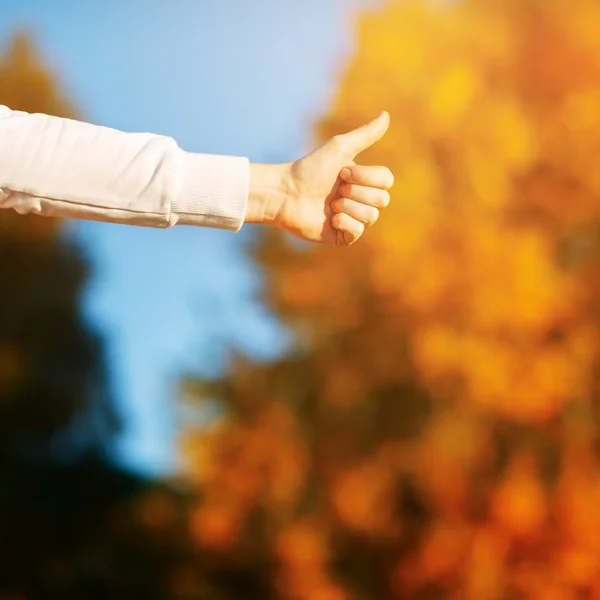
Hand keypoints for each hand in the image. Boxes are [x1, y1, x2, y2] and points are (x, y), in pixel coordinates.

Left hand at [245, 112, 393, 245]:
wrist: (286, 193)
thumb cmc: (309, 169)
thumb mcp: (339, 147)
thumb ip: (365, 135)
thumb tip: (386, 115)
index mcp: (364, 181)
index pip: (387, 181)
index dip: (366, 176)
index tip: (342, 172)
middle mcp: (362, 201)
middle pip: (382, 200)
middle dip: (356, 192)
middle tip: (335, 190)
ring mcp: (353, 220)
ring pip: (371, 216)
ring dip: (347, 207)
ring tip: (330, 205)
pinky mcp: (343, 236)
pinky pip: (358, 232)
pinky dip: (344, 222)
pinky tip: (330, 218)